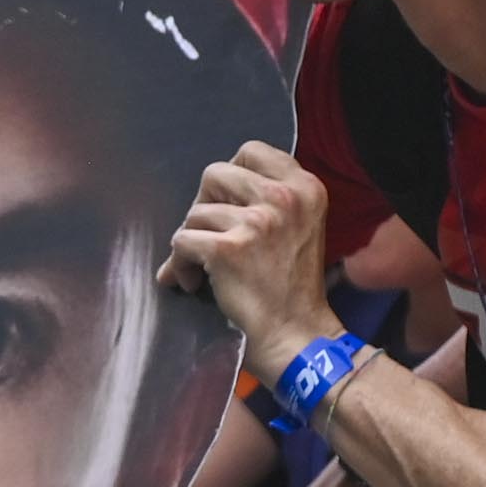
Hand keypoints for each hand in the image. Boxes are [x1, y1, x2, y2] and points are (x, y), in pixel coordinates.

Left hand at [164, 144, 339, 365]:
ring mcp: (257, 222)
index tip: (228, 204)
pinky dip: (179, 264)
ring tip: (203, 266)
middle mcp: (284, 198)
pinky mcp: (228, 249)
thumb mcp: (300, 226)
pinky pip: (181, 241)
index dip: (231, 176)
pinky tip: (193, 282)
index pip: (251, 151)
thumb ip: (266, 199)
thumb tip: (207, 194)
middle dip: (204, 206)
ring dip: (192, 239)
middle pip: (215, 174)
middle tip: (210, 236)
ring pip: (195, 211)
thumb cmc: (293, 286)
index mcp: (306, 188)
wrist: (297, 335)